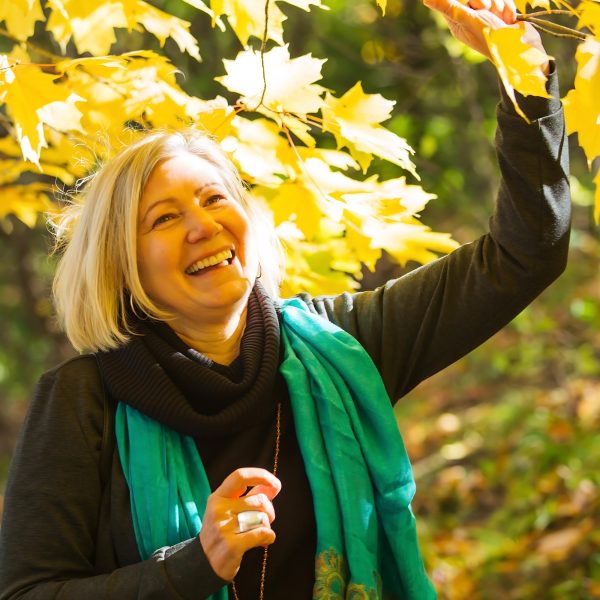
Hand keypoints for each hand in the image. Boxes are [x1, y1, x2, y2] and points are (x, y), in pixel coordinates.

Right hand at [199, 467, 280, 580]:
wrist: (204, 562)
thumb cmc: (223, 530)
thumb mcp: (229, 509)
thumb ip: (250, 495)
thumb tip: (273, 486)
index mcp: (218, 496)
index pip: (240, 476)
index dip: (261, 475)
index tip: (275, 484)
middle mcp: (218, 509)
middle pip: (259, 500)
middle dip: (269, 510)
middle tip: (266, 519)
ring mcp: (223, 528)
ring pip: (262, 518)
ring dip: (267, 526)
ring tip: (259, 532)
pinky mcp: (231, 546)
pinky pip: (262, 533)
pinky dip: (269, 537)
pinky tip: (264, 541)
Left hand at [423, 0, 549, 72]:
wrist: (519, 48)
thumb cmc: (490, 37)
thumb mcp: (468, 19)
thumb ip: (449, 7)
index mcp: (456, 21)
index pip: (453, 1)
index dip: (471, 1)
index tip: (477, 8)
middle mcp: (469, 18)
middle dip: (485, 1)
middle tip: (487, 13)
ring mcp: (486, 16)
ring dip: (499, 4)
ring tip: (500, 19)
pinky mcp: (500, 14)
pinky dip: (508, 8)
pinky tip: (509, 20)